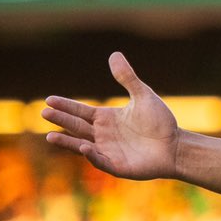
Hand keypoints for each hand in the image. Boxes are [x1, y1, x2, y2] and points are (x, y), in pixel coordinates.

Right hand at [43, 53, 180, 180]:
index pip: (80, 111)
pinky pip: (101, 161)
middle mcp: (103, 135)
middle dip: (61, 120)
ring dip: (67, 141)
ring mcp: (108, 151)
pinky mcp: (117, 166)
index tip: (48, 100)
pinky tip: (84, 147)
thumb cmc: (160, 122)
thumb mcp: (143, 96)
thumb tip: (114, 54)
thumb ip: (127, 78)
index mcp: (106, 119)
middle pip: (77, 126)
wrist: (176, 145)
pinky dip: (92, 155)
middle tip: (44, 112)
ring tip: (50, 136)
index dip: (65, 105)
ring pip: (82, 145)